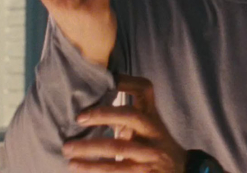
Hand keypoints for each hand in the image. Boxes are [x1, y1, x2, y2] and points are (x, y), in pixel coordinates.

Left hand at [63, 75, 186, 171]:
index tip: (105, 82)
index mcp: (150, 117)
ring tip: (68, 154)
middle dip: (102, 115)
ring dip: (90, 151)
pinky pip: (116, 170)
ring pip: (118, 148)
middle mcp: (152, 132)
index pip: (144, 90)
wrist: (178, 168)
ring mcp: (148, 154)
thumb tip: (90, 103)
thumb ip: (127, 115)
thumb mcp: (147, 125)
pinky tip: (79, 168)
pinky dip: (94, 170)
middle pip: (128, 117)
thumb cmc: (154, 143)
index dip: (126, 82)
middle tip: (77, 119)